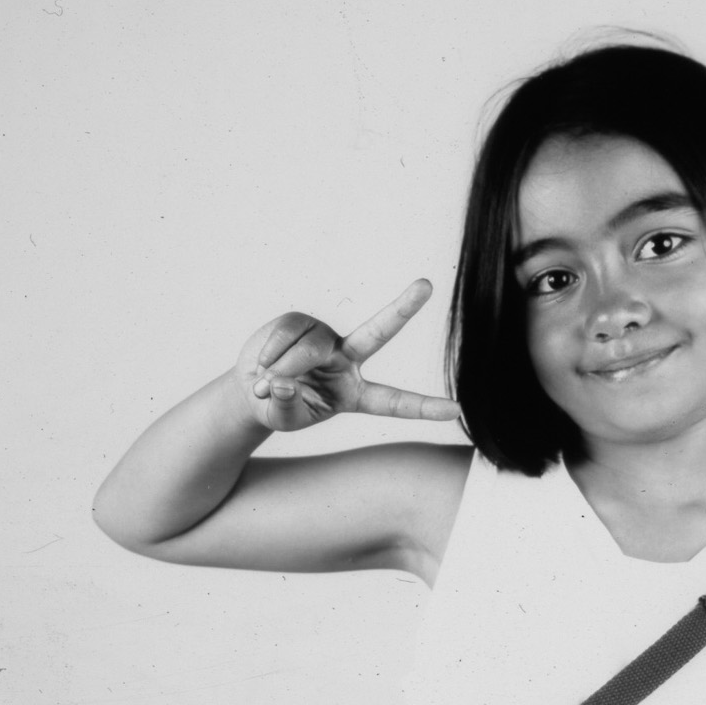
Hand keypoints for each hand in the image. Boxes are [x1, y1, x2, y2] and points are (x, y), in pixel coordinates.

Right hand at [237, 279, 463, 431]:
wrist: (251, 387)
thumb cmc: (278, 407)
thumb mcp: (283, 419)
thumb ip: (286, 407)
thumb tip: (284, 383)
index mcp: (356, 394)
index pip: (394, 401)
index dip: (422, 406)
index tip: (455, 410)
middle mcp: (348, 360)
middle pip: (379, 333)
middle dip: (402, 309)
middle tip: (427, 285)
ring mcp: (326, 338)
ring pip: (311, 347)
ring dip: (283, 367)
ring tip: (264, 383)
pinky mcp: (302, 322)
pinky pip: (289, 332)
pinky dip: (271, 352)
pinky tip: (261, 363)